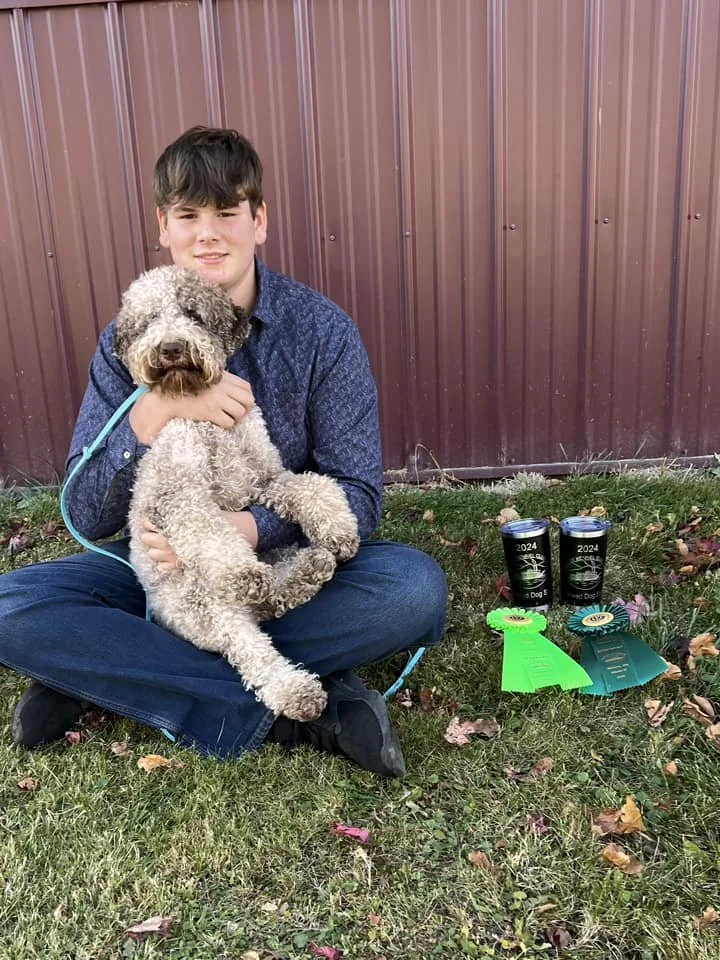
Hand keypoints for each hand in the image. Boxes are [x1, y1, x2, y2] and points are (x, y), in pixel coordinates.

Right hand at [130, 372, 254, 443]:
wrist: (169, 396)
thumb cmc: (186, 386)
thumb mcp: (206, 376)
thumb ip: (221, 381)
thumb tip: (234, 391)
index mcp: (223, 377)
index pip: (247, 387)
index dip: (246, 397)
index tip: (240, 402)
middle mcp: (222, 388)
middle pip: (249, 400)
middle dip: (246, 408)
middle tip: (237, 413)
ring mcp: (217, 400)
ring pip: (240, 412)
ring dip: (237, 418)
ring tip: (229, 418)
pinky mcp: (210, 412)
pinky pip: (228, 422)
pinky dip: (227, 424)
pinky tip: (220, 422)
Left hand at [140, 511, 258, 571]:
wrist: (240, 534)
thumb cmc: (220, 519)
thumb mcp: (201, 508)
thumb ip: (182, 509)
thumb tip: (162, 508)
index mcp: (177, 524)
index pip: (150, 522)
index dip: (148, 521)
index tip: (151, 521)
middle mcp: (174, 541)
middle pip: (148, 539)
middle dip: (150, 536)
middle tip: (157, 533)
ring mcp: (177, 555)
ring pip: (153, 554)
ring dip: (156, 550)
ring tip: (165, 546)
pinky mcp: (184, 565)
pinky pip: (163, 567)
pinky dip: (163, 563)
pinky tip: (171, 557)